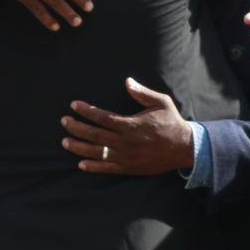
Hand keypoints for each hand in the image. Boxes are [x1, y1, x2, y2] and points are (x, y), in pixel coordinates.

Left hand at [61, 77, 192, 174]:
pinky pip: (107, 169)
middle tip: (64, 122)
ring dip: (79, 147)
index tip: (74, 106)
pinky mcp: (129, 168)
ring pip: (96, 152)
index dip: (85, 111)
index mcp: (130, 124)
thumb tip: (127, 81)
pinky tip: (81, 165)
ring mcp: (126, 156)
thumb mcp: (161, 102)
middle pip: (94, 134)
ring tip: (65, 142)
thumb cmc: (172, 122)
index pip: (101, 117)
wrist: (185, 148)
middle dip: (76, 127)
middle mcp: (125, 141)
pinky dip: (93, 167)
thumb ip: (142, 93)